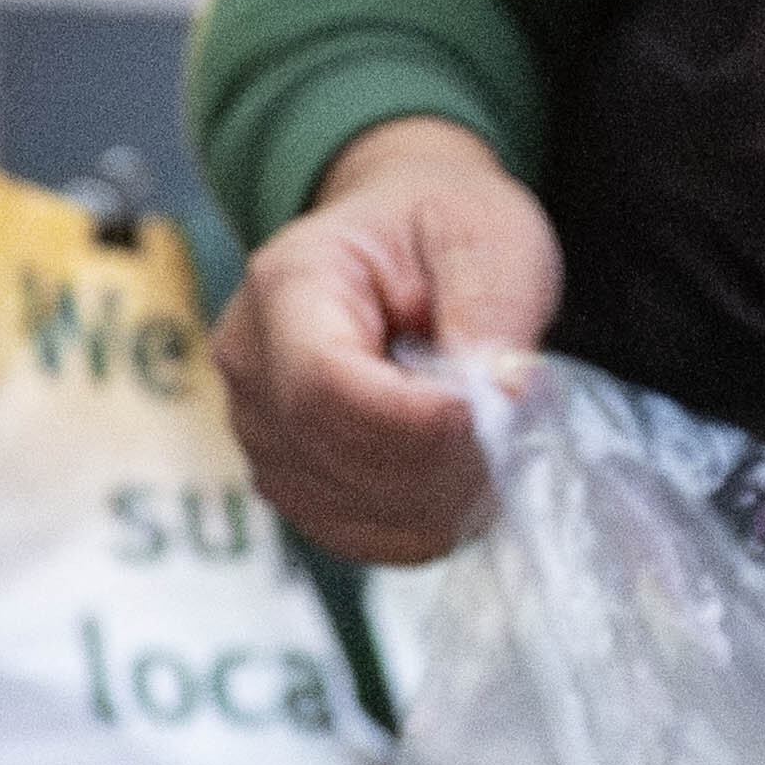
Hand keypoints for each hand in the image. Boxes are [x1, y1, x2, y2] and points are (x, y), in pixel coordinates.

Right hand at [215, 115, 562, 561]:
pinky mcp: (288, 481)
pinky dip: (424, 519)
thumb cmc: (437, 227)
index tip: (491, 414)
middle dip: (443, 460)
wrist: (397, 243)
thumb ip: (493, 309)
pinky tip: (455, 468)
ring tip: (484, 434)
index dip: (414, 422)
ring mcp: (258, 432)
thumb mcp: (486, 234)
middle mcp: (251, 365)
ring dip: (440, 493)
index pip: (325, 386)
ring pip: (351, 510)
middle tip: (513, 422)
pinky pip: (359, 537)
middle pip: (338, 458)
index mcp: (287, 283)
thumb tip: (502, 397)